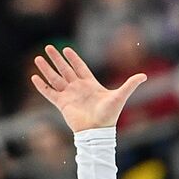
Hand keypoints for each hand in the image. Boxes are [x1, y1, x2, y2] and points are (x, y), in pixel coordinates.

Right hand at [31, 45, 146, 132]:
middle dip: (56, 59)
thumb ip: (130, 84)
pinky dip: (42, 86)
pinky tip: (34, 77)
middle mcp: (77, 88)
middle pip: (65, 69)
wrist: (98, 131)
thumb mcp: (120, 96)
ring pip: (55, 78)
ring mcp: (69, 95)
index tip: (66, 49)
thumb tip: (145, 75)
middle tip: (49, 46)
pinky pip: (49, 92)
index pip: (79, 67)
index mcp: (90, 84)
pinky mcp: (62, 104)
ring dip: (47, 69)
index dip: (73, 58)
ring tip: (38, 58)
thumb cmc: (109, 115)